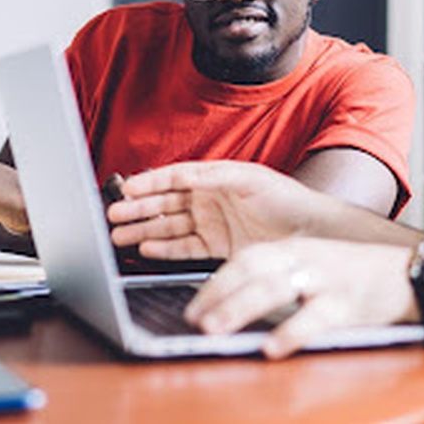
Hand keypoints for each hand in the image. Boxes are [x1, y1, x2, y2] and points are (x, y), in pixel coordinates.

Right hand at [107, 160, 335, 259]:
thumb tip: (181, 176)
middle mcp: (209, 200)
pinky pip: (183, 247)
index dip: (149, 183)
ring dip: (143, 229)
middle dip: (137, 208)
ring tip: (119, 235)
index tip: (126, 189)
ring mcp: (211, 224)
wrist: (311, 231)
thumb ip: (213, 176)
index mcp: (214, 177)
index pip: (173, 179)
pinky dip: (164, 248)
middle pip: (164, 203)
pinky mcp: (216, 247)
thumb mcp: (248, 179)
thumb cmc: (285, 198)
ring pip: (168, 226)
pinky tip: (146, 247)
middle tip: (112, 214)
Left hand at [186, 236, 418, 358]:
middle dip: (218, 295)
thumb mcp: (311, 268)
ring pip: (275, 289)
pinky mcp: (348, 304)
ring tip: (216, 331)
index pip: (244, 260)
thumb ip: (276, 281)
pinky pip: (315, 318)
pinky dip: (291, 332)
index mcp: (293, 249)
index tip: (193, 309)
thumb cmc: (353, 276)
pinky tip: (272, 347)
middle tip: (193, 320)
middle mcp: (305, 259)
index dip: (215, 283)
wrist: (408, 273)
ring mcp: (326, 279)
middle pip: (252, 270)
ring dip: (240, 308)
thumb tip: (229, 310)